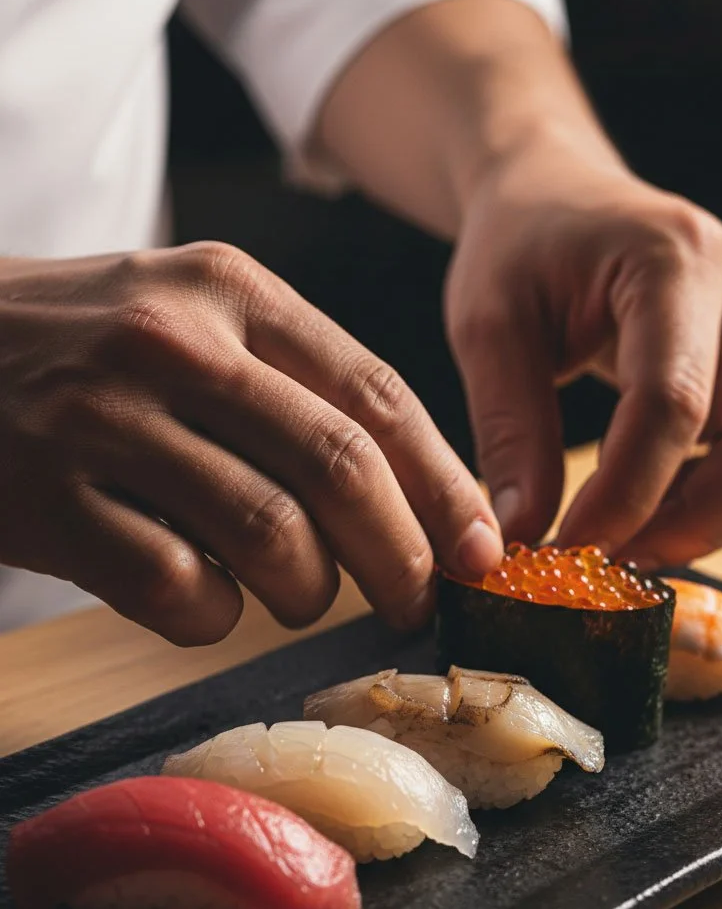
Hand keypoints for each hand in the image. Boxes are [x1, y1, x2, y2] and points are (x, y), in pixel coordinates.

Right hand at [0, 244, 500, 642]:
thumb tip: (406, 492)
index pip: (376, 393)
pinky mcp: (51, 501)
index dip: (445, 484)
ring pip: (271, 539)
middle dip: (403, 556)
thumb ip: (286, 380)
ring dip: (308, 594)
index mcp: (227, 290)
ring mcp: (106, 421)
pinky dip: (213, 618)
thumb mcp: (183, 314)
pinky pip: (178, 589)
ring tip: (297, 599)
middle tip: (416, 602)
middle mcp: (174, 343)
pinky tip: (201, 603)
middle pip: (341, 469)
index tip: (483, 546)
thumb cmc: (74, 344)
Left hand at [445, 139, 721, 567]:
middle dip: (692, 520)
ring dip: (713, 518)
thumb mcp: (488, 324)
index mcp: (670, 262)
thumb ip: (510, 428)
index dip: (627, 493)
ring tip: (627, 545)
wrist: (558, 194)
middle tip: (609, 561)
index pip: (673, 400)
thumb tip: (524, 535)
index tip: (569, 550)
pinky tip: (658, 513)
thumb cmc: (519, 249)